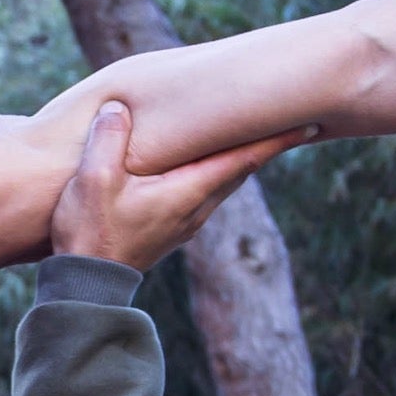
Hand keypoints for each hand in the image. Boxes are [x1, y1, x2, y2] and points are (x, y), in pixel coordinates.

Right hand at [50, 101, 311, 268]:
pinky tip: (201, 162)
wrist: (84, 287)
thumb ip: (108, 139)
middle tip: (288, 117)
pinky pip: (204, 192)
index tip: (311, 123)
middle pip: (241, 170)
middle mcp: (197, 209)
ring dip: (239, 158)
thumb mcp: (92, 180)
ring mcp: (185, 223)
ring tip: (249, 133)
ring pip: (224, 182)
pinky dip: (215, 171)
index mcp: (188, 192)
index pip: (245, 160)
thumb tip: (119, 108)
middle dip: (265, 143)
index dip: (278, 140)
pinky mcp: (170, 230)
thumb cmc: (90, 233)